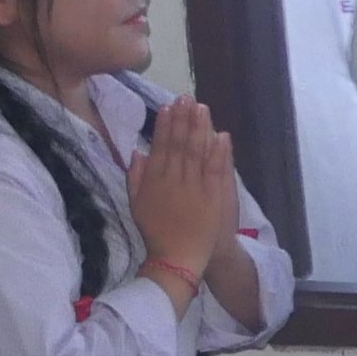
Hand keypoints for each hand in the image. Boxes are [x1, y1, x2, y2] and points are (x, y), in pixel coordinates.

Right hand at [126, 99, 236, 281]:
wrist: (178, 258)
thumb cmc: (156, 232)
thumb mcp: (136, 204)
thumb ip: (136, 177)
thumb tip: (137, 152)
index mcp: (154, 180)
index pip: (160, 146)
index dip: (164, 125)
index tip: (167, 106)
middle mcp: (173, 179)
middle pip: (179, 143)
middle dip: (183, 119)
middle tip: (186, 97)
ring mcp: (194, 187)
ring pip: (197, 151)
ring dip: (200, 128)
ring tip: (201, 108)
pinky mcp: (212, 197)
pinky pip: (216, 170)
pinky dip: (218, 152)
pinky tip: (221, 135)